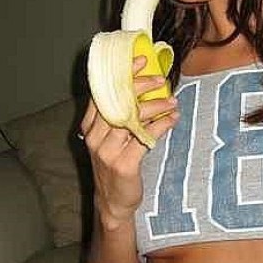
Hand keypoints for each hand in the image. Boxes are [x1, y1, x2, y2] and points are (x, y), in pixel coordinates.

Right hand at [80, 56, 179, 227]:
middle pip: (118, 101)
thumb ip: (119, 117)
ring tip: (172, 101)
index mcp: (90, 127)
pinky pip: (145, 138)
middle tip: (161, 79)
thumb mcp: (110, 139)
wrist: (113, 202)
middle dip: (141, 85)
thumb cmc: (115, 165)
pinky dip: (161, 125)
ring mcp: (108, 151)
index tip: (139, 60)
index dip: (121, 74)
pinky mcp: (124, 164)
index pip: (103, 92)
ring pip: (133, 118)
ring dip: (156, 106)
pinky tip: (172, 119)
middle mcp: (95, 137)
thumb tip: (143, 89)